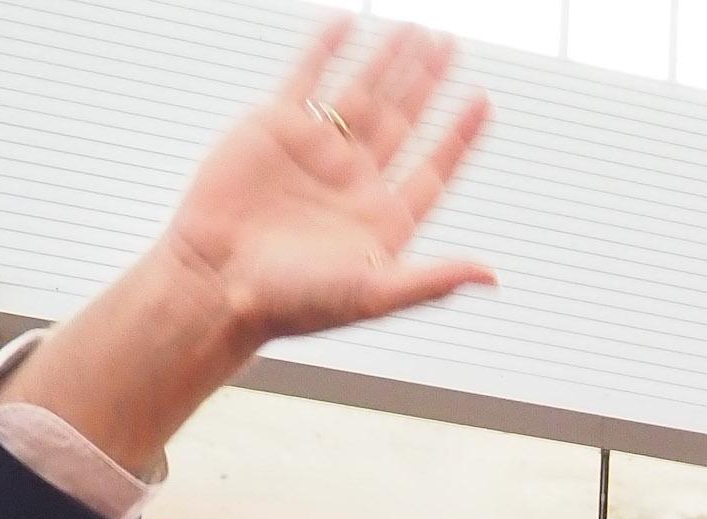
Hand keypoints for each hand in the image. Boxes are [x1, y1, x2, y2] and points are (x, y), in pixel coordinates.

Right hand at [153, 18, 493, 348]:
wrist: (217, 283)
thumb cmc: (291, 303)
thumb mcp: (372, 295)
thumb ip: (433, 281)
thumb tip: (490, 275)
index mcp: (380, 221)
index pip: (430, 168)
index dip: (457, 136)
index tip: (481, 100)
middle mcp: (351, 182)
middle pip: (402, 120)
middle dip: (427, 83)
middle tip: (451, 45)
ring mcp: (315, 152)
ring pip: (362, 93)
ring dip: (389, 61)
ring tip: (416, 30)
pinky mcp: (275, 128)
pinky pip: (307, 77)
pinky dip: (327, 50)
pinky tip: (349, 24)